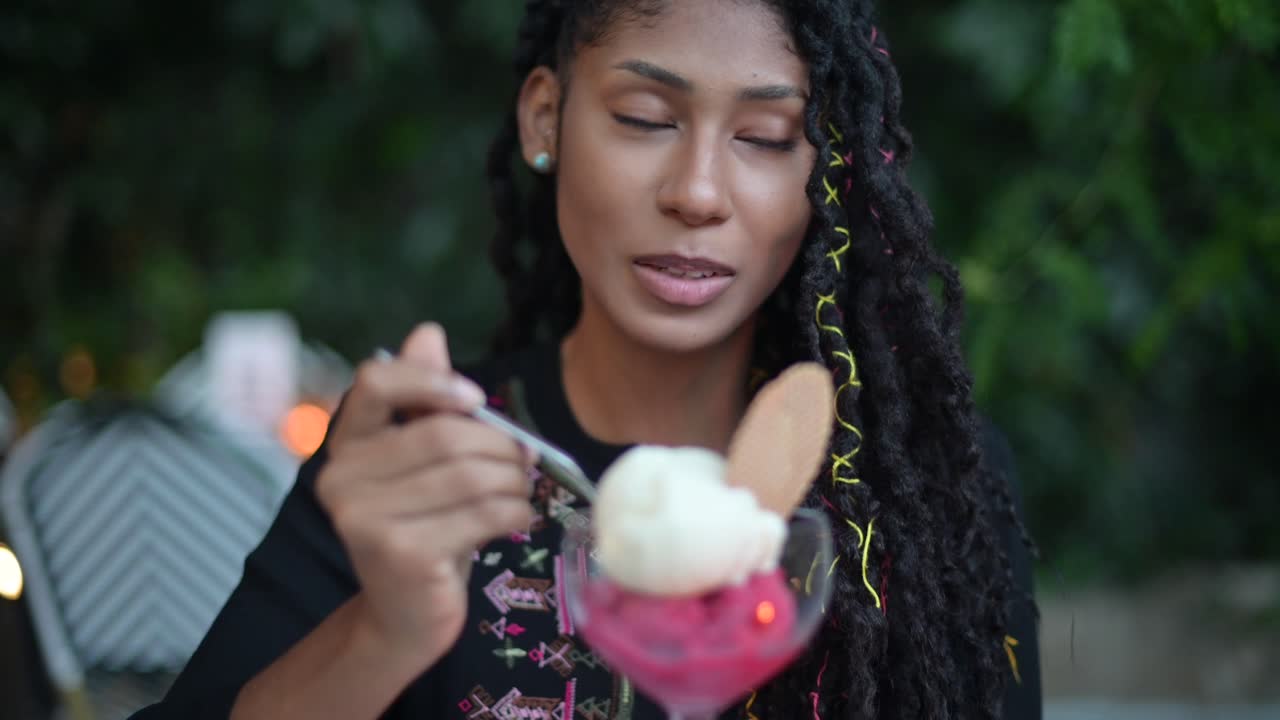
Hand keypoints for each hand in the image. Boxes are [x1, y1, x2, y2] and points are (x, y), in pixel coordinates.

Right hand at [314, 323, 533, 664]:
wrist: (405, 614)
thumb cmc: (422, 527)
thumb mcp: (423, 463)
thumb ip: (424, 400)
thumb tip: (427, 332)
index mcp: (345, 444)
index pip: (373, 383)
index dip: (428, 380)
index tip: (472, 398)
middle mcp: (342, 479)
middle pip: (444, 435)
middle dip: (501, 446)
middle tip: (526, 461)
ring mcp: (365, 519)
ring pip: (470, 475)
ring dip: (513, 481)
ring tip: (521, 491)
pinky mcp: (400, 553)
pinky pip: (482, 515)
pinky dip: (514, 512)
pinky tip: (517, 517)